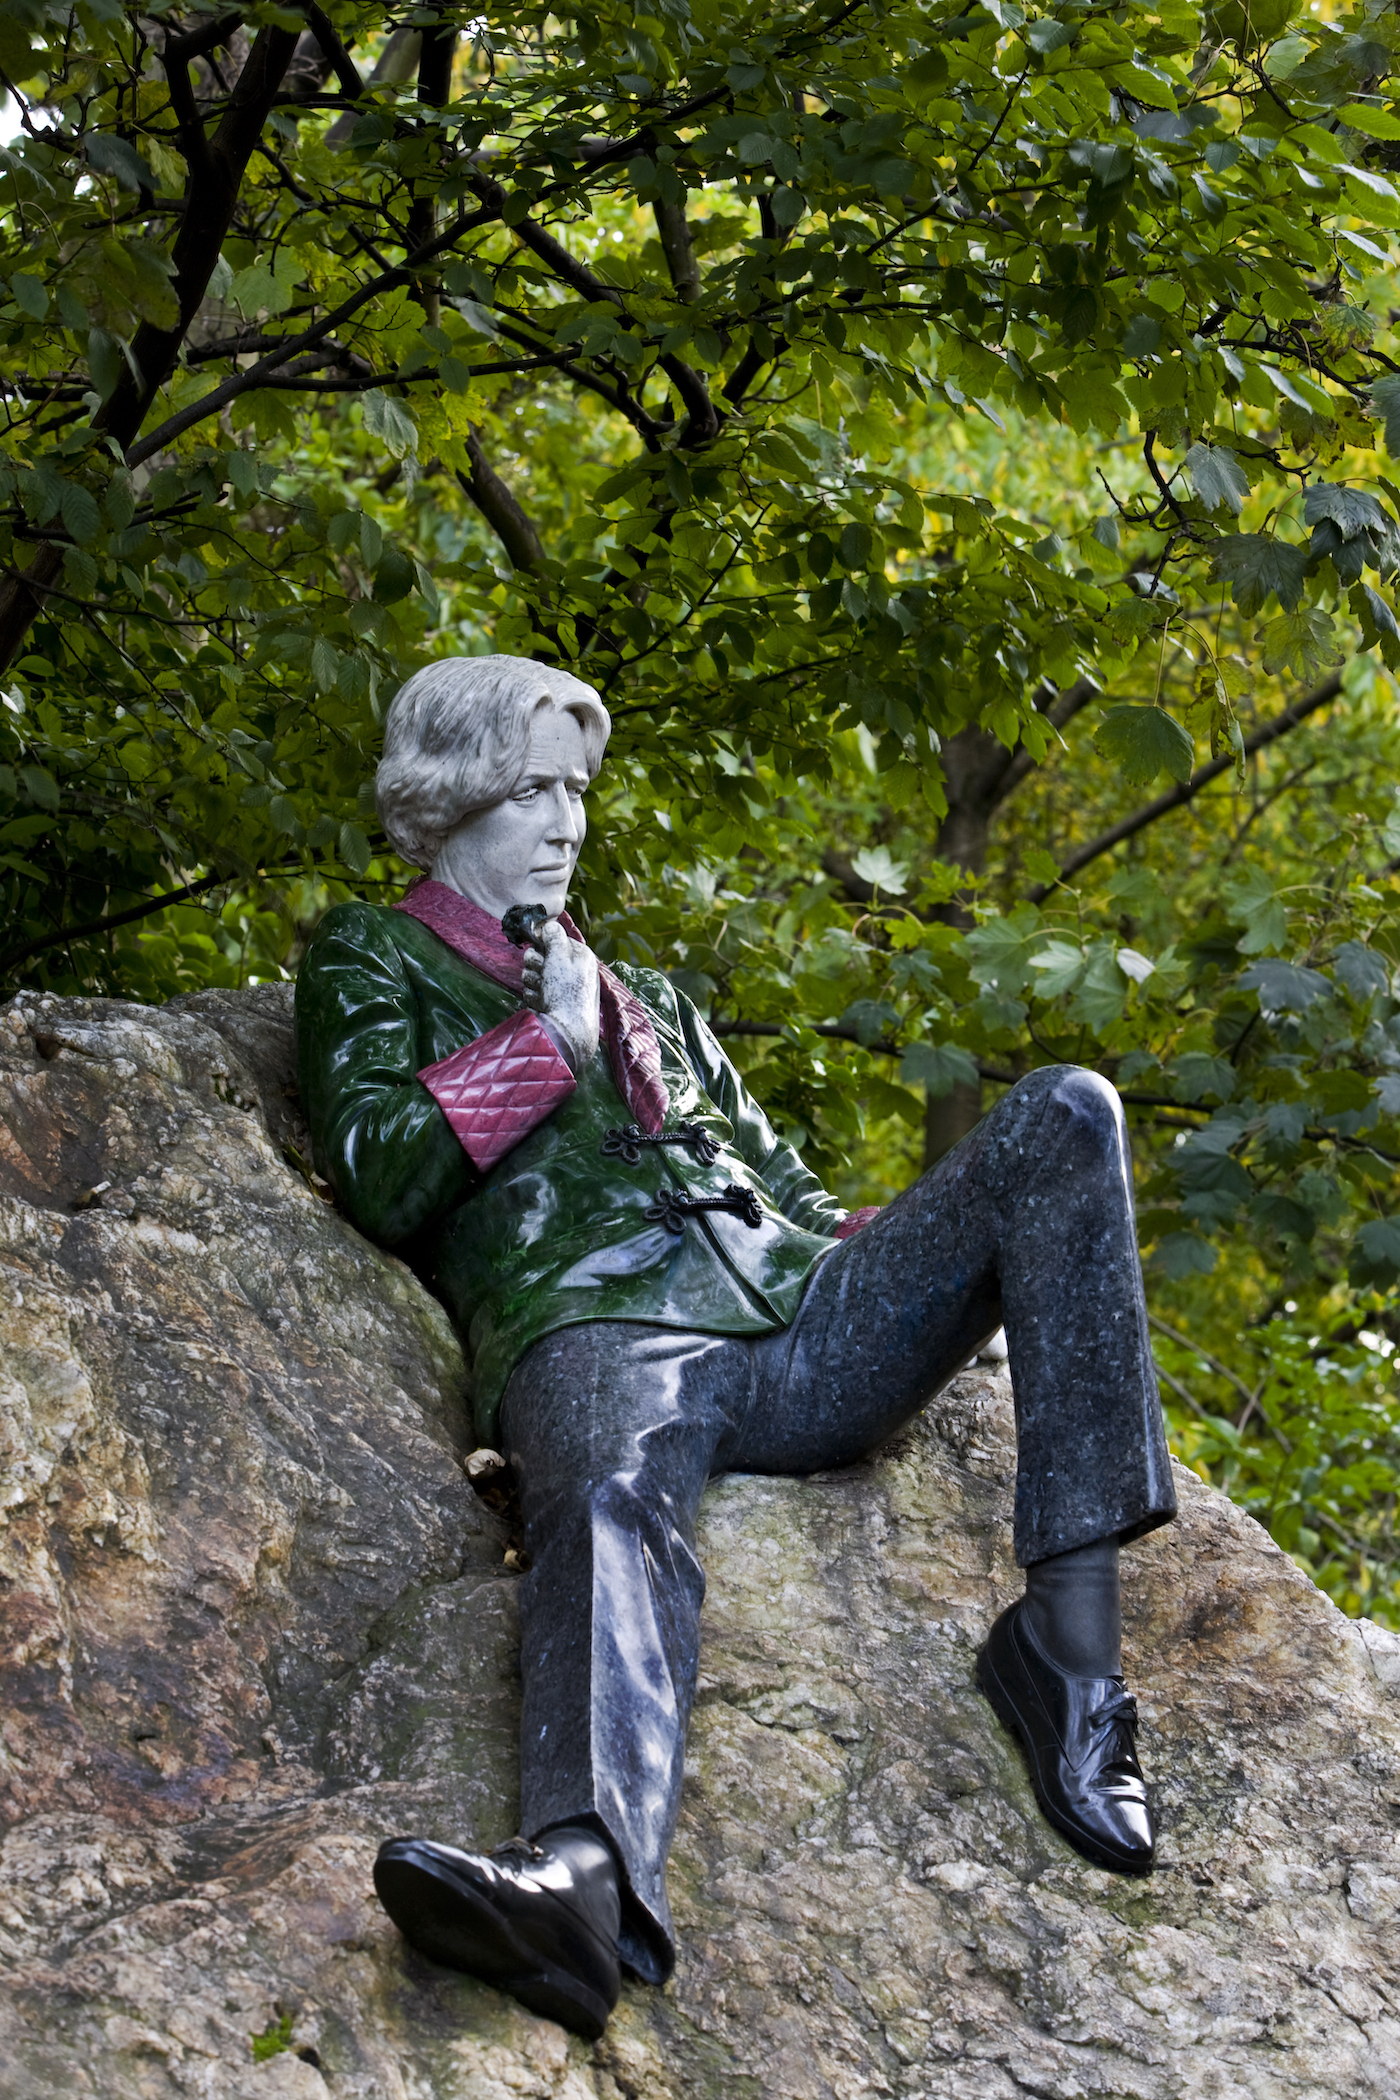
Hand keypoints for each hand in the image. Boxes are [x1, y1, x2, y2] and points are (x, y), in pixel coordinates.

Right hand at [521, 920, 599, 1064]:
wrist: (566, 1030)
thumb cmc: (567, 992)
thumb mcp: (562, 956)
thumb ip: (554, 937)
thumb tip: (549, 925)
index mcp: (579, 956)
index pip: (553, 938)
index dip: (543, 942)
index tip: (540, 947)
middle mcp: (569, 970)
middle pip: (539, 955)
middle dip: (536, 964)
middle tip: (545, 975)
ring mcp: (557, 987)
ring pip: (531, 973)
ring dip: (534, 982)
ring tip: (545, 994)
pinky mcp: (547, 1001)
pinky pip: (530, 990)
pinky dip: (534, 996)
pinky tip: (544, 1004)